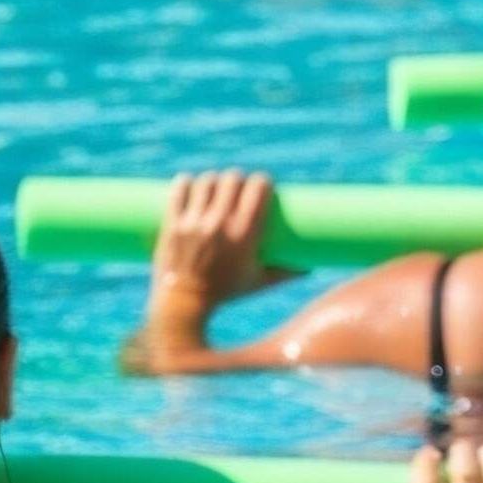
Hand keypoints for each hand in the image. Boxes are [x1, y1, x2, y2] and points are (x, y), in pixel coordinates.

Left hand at [149, 170, 294, 317]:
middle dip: (237, 180)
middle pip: (232, 180)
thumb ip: (286, 274)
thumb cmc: (226, 293)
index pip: (257, 190)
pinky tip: (190, 183)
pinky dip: (185, 183)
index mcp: (245, 236)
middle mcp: (220, 225)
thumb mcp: (258, 283)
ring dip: (213, 181)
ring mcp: (194, 222)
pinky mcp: (173, 223)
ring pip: (206, 182)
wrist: (185, 303)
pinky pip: (179, 190)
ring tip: (214, 187)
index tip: (261, 183)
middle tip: (237, 187)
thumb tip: (309, 269)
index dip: (262, 181)